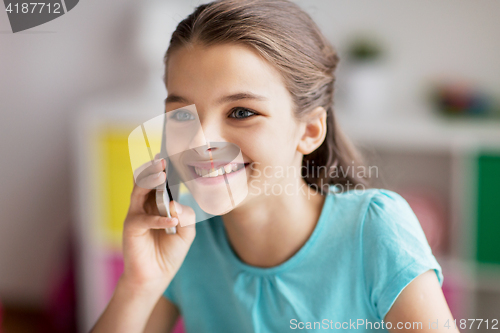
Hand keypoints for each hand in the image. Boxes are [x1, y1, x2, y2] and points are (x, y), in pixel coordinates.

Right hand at [121, 157, 195, 293]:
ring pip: (139, 192)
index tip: (168, 156)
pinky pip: (145, 219)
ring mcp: (135, 215)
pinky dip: (160, 219)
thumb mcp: (186, 233)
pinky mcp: (131, 228)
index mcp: (157, 204)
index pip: (158, 182)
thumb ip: (186, 216)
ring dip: (150, 182)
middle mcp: (144, 206)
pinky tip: (172, 221)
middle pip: (145, 181)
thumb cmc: (168, 253)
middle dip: (153, 168)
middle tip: (163, 159)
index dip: (162, 169)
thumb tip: (175, 203)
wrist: (155, 277)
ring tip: (162, 174)